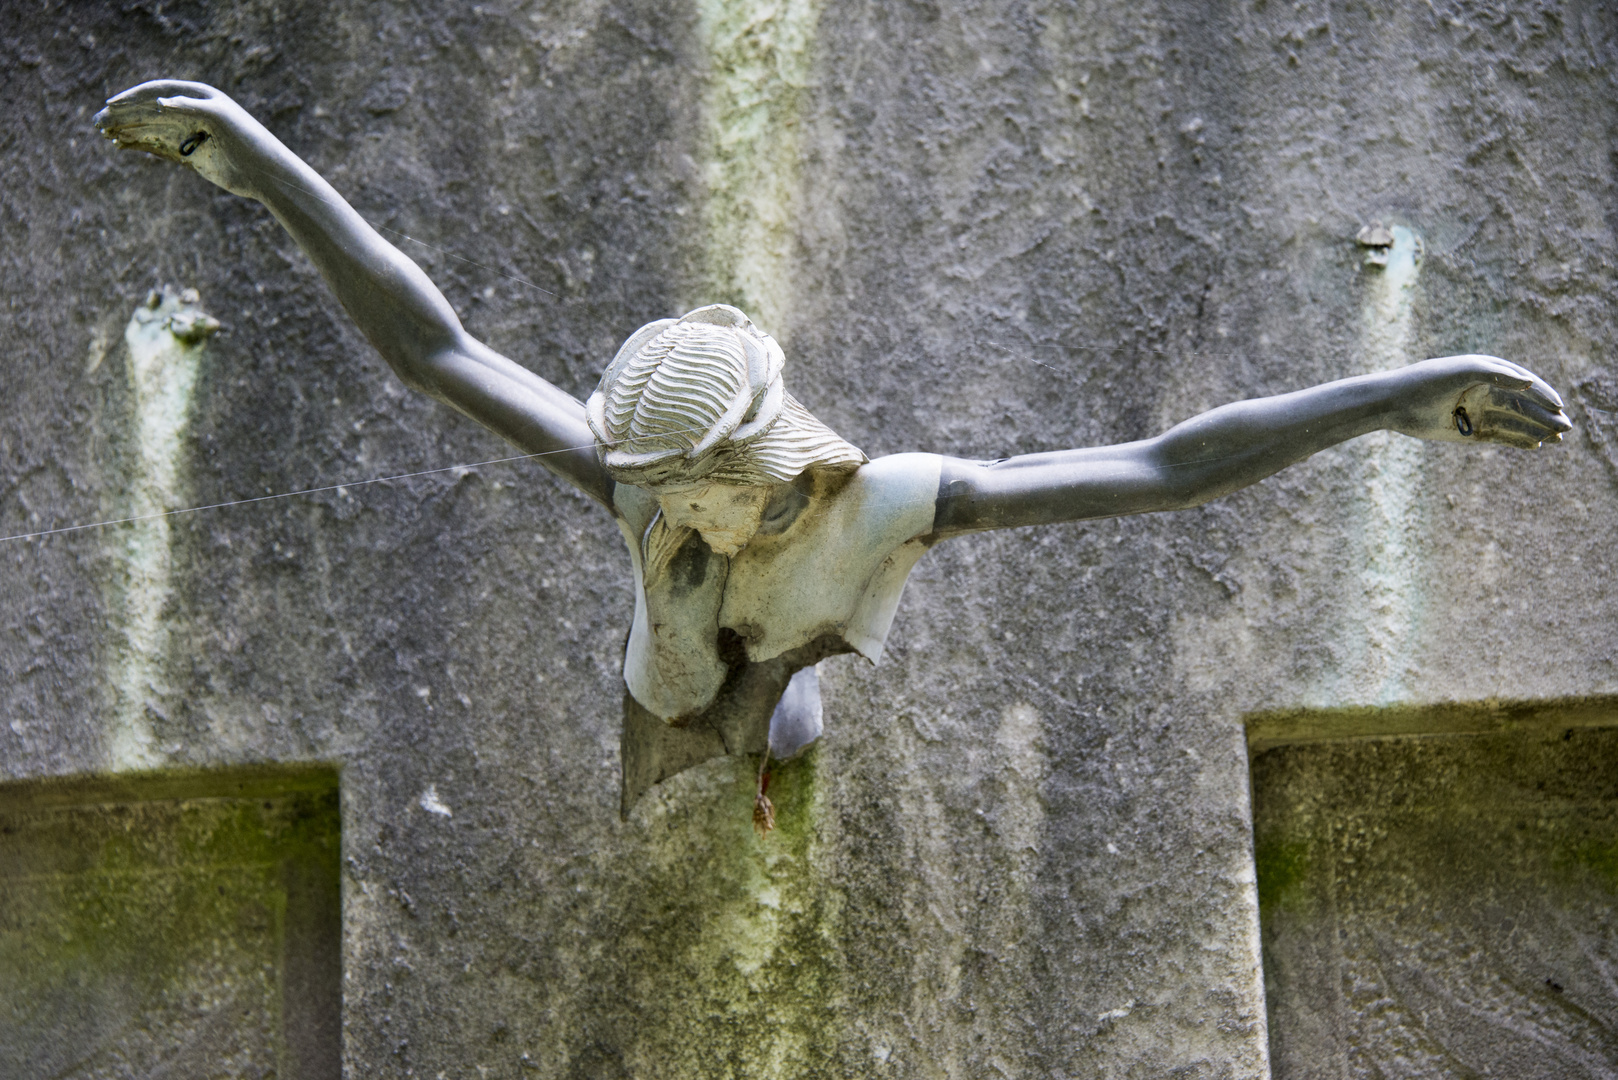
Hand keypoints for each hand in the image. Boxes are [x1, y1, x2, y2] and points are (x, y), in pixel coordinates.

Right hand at [93, 81, 266, 198]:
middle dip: (122, 115)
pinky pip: (157, 147)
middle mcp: (190, 113)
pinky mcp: (190, 155)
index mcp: (198, 97)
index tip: (111, 105)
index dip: (132, 97)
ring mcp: (188, 134)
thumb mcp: (221, 120)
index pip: (157, 92)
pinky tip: (120, 145)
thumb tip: (160, 102)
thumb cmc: (249, 142)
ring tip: (102, 133)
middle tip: (96, 122)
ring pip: (149, 128)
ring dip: (125, 129)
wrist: (266, 175)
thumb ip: (190, 108)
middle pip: (148, 110)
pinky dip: (138, 145)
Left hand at [1388, 354, 1570, 447]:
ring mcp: (1478, 413)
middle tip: (1566, 428)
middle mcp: (1485, 393)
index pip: (1523, 384)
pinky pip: (1499, 437)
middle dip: (1545, 416)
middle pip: (1523, 405)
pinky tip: (1534, 445)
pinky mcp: (1469, 432)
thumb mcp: (1463, 371)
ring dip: (1536, 430)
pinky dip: (1516, 441)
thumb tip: (1529, 382)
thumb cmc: (1427, 381)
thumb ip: (1497, 374)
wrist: (1393, 403)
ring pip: (1514, 423)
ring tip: (1557, 440)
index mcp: (1487, 373)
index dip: (1543, 394)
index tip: (1559, 406)